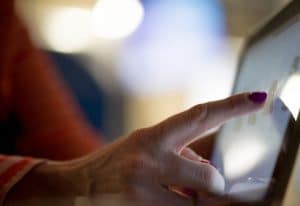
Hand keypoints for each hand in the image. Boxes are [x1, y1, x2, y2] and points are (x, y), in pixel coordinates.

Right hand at [5, 92, 266, 205]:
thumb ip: (180, 151)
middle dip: (215, 184)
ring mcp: (145, 190)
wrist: (81, 184)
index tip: (258, 98)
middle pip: (209, 178)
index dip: (231, 105)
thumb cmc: (119, 161)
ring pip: (196, 203)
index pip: (199, 116)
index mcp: (153, 136)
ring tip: (177, 190)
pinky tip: (165, 197)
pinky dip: (181, 205)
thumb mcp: (146, 145)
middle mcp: (150, 160)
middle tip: (209, 183)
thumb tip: (212, 170)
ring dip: (196, 199)